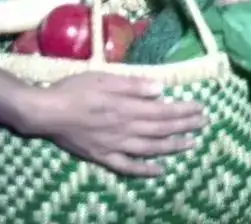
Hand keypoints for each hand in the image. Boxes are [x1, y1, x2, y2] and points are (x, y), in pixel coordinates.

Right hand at [25, 73, 205, 175]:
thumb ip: (133, 85)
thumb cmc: (75, 89)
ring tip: (190, 144)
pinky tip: (159, 171)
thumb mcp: (106, 78)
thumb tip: (160, 90)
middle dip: (184, 126)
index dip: (183, 111)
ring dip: (172, 147)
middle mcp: (125, 128)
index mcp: (127, 107)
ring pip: (149, 148)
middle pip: (160, 129)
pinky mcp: (102, 156)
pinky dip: (144, 170)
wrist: (46, 112)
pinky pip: (127, 166)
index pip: (162, 110)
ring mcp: (114, 145)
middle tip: (204, 123)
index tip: (201, 109)